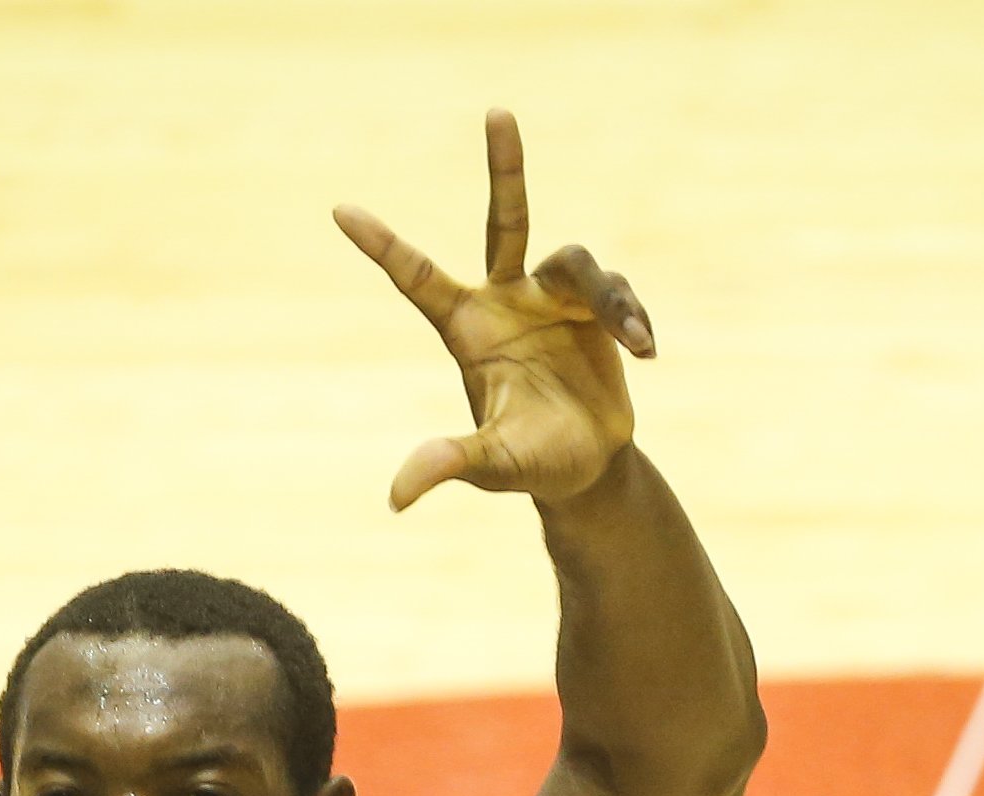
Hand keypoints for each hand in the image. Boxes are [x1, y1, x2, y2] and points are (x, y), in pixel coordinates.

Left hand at [336, 110, 656, 512]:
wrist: (587, 467)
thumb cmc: (531, 463)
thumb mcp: (492, 466)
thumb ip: (452, 464)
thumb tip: (398, 496)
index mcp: (468, 329)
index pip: (417, 278)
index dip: (384, 246)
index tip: (339, 210)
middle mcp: (508, 300)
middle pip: (504, 220)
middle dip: (505, 168)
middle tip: (498, 112)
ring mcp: (553, 299)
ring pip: (579, 262)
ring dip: (611, 299)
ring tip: (636, 341)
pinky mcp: (596, 308)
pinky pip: (617, 294)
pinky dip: (632, 317)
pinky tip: (644, 350)